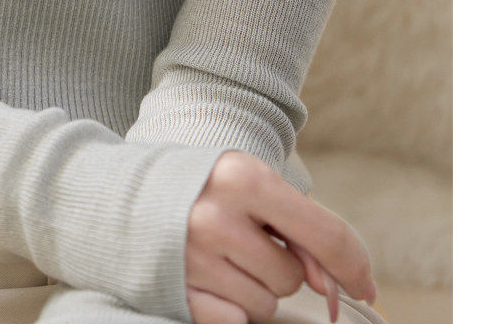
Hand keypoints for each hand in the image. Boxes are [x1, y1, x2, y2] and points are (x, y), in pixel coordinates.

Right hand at [184, 151, 376, 323]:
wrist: (120, 195)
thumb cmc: (201, 187)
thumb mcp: (248, 182)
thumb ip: (298, 223)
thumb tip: (335, 284)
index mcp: (243, 177)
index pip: (325, 234)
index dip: (354, 265)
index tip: (365, 285)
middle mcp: (216, 217)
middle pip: (290, 277)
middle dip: (278, 265)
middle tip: (244, 239)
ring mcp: (193, 259)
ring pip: (264, 306)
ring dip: (252, 288)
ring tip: (220, 256)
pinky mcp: (176, 293)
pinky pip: (235, 323)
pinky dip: (228, 308)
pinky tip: (206, 279)